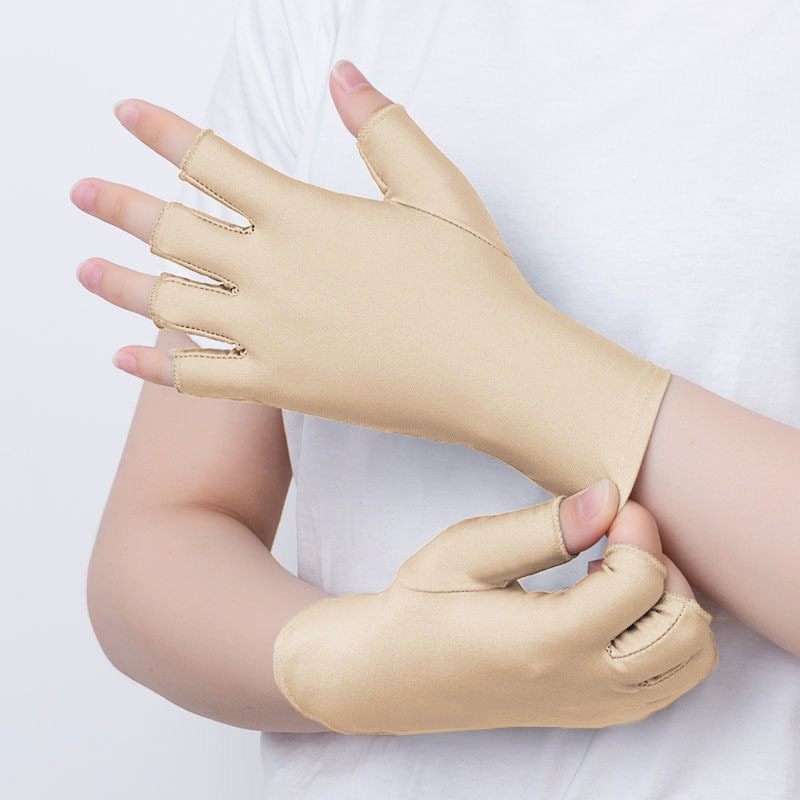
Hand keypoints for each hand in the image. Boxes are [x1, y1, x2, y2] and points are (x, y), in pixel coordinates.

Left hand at [71, 61, 669, 507]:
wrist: (491, 370)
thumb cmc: (473, 281)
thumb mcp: (436, 188)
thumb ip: (382, 127)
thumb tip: (343, 73)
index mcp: (305, 216)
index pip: (212, 161)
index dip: (163, 131)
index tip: (126, 115)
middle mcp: (273, 272)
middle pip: (172, 230)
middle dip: (119, 205)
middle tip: (80, 192)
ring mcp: (269, 334)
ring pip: (169, 304)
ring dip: (118, 282)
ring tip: (82, 268)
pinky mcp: (280, 387)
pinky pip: (197, 379)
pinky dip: (154, 367)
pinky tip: (121, 355)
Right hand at [273, 480, 716, 733]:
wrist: (394, 674)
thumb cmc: (423, 605)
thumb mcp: (467, 553)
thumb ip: (541, 528)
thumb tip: (609, 497)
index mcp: (549, 642)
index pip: (644, 584)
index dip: (637, 532)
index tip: (610, 511)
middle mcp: (584, 685)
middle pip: (686, 628)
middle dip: (665, 568)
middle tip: (617, 540)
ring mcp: (594, 707)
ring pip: (690, 658)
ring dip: (670, 602)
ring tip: (617, 571)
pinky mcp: (595, 713)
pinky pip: (669, 678)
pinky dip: (664, 632)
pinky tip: (614, 604)